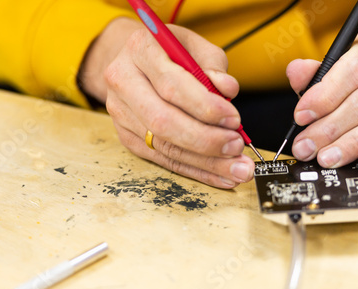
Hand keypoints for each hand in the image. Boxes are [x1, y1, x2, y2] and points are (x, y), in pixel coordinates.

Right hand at [79, 18, 254, 187]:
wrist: (134, 62)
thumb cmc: (170, 53)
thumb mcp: (194, 46)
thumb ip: (212, 65)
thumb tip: (228, 90)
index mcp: (140, 50)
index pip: (171, 85)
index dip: (204, 107)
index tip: (233, 119)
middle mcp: (123, 81)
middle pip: (163, 121)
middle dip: (205, 140)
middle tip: (236, 147)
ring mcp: (121, 113)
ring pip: (164, 146)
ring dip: (205, 162)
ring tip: (236, 169)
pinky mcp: (126, 137)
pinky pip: (163, 160)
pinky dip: (195, 170)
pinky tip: (219, 175)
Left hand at [287, 28, 357, 173]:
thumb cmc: (347, 82)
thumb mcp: (325, 73)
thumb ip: (310, 74)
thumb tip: (296, 71)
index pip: (352, 69)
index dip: (324, 95)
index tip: (301, 116)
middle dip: (331, 128)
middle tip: (307, 146)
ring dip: (353, 144)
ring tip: (328, 158)